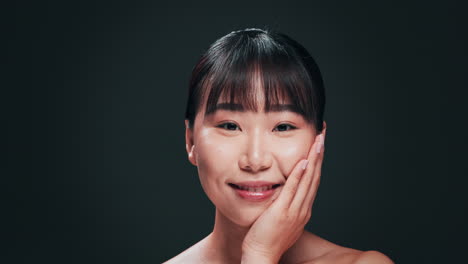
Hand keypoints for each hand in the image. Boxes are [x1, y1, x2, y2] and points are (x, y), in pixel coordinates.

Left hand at [241, 129, 325, 263]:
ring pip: (308, 180)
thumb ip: (285, 204)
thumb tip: (283, 192)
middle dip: (320, 153)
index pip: (313, 180)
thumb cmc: (266, 239)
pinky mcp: (282, 212)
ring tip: (319, 140)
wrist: (261, 256)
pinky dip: (299, 175)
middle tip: (323, 134)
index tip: (319, 144)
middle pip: (315, 176)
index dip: (317, 160)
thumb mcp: (280, 218)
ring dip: (314, 159)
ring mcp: (294, 210)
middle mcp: (303, 208)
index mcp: (303, 209)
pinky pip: (292, 190)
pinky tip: (303, 161)